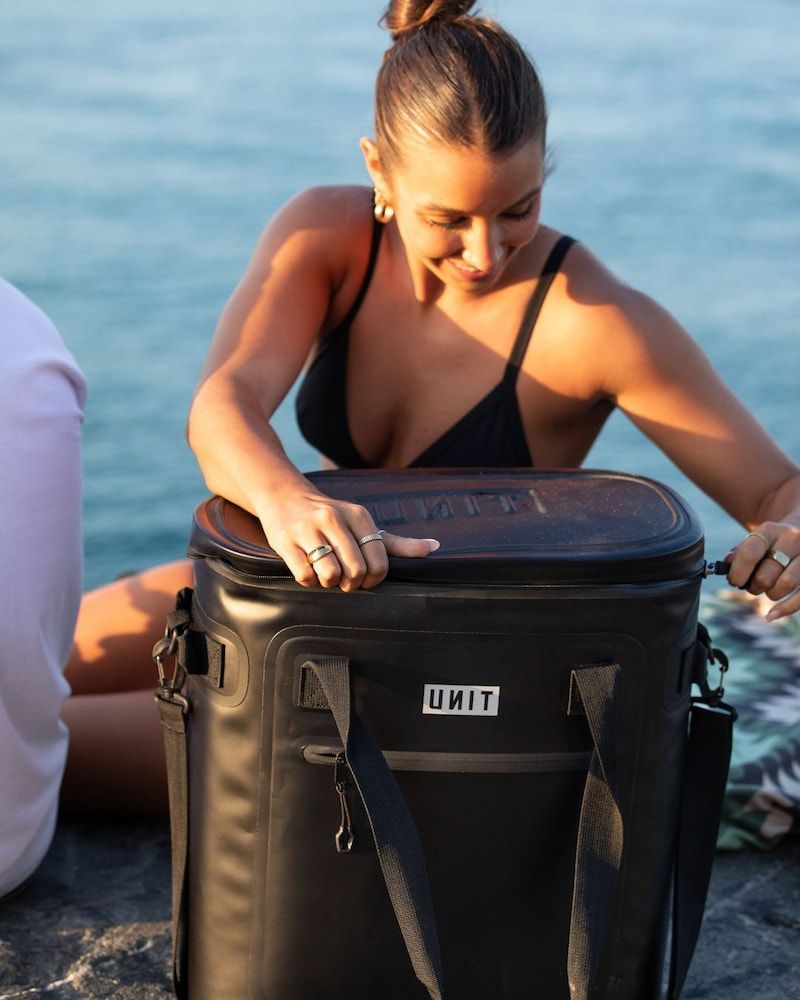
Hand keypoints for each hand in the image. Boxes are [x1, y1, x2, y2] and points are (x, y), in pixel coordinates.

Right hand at [259, 489, 438, 591]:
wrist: (284, 497)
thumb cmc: (330, 516)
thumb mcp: (363, 523)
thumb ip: (396, 542)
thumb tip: (435, 547)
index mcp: (358, 515)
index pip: (378, 560)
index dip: (374, 578)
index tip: (366, 578)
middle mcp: (333, 519)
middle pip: (355, 571)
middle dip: (352, 584)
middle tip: (345, 579)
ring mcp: (308, 529)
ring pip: (330, 575)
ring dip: (329, 582)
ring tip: (325, 572)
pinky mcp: (286, 541)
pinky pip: (305, 576)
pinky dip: (308, 580)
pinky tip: (307, 567)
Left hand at [726, 522, 799, 620]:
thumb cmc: (770, 541)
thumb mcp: (754, 540)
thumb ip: (740, 553)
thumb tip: (727, 565)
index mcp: (770, 530)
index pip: (749, 555)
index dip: (737, 573)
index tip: (734, 580)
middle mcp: (791, 539)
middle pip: (765, 576)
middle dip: (753, 586)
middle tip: (751, 584)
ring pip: (785, 585)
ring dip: (770, 594)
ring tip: (767, 588)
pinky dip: (785, 609)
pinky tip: (771, 615)